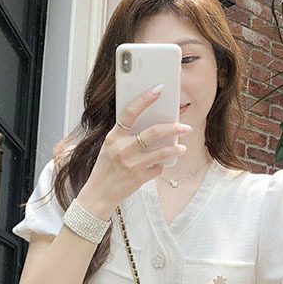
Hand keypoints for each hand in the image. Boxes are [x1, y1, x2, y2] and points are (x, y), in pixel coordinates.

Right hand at [76, 86, 192, 217]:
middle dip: (173, 128)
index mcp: (113, 137)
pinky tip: (157, 166)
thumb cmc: (105, 168)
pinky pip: (157, 168)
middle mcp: (122, 149)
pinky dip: (159, 166)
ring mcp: (131, 164)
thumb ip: (126, 136)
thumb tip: (152, 125)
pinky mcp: (138, 178)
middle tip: (184, 126)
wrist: (98, 194)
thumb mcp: (110, 147)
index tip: (158, 89)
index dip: (144, 99)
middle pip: (153, 132)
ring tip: (181, 147)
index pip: (129, 112)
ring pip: (161, 152)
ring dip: (175, 148)